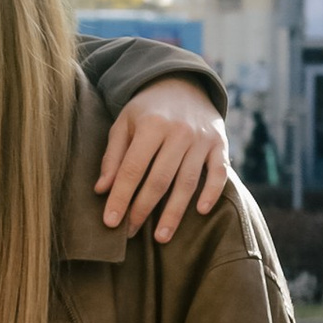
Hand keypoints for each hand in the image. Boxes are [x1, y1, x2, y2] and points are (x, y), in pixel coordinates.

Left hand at [96, 79, 230, 241]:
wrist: (184, 85)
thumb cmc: (147, 110)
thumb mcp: (124, 124)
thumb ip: (113, 156)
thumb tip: (101, 190)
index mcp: (151, 125)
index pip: (132, 168)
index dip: (120, 197)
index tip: (110, 222)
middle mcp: (179, 132)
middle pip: (159, 179)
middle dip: (142, 210)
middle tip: (129, 234)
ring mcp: (202, 139)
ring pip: (187, 182)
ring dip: (174, 212)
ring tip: (160, 237)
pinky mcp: (220, 145)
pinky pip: (219, 173)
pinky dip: (212, 193)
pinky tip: (200, 211)